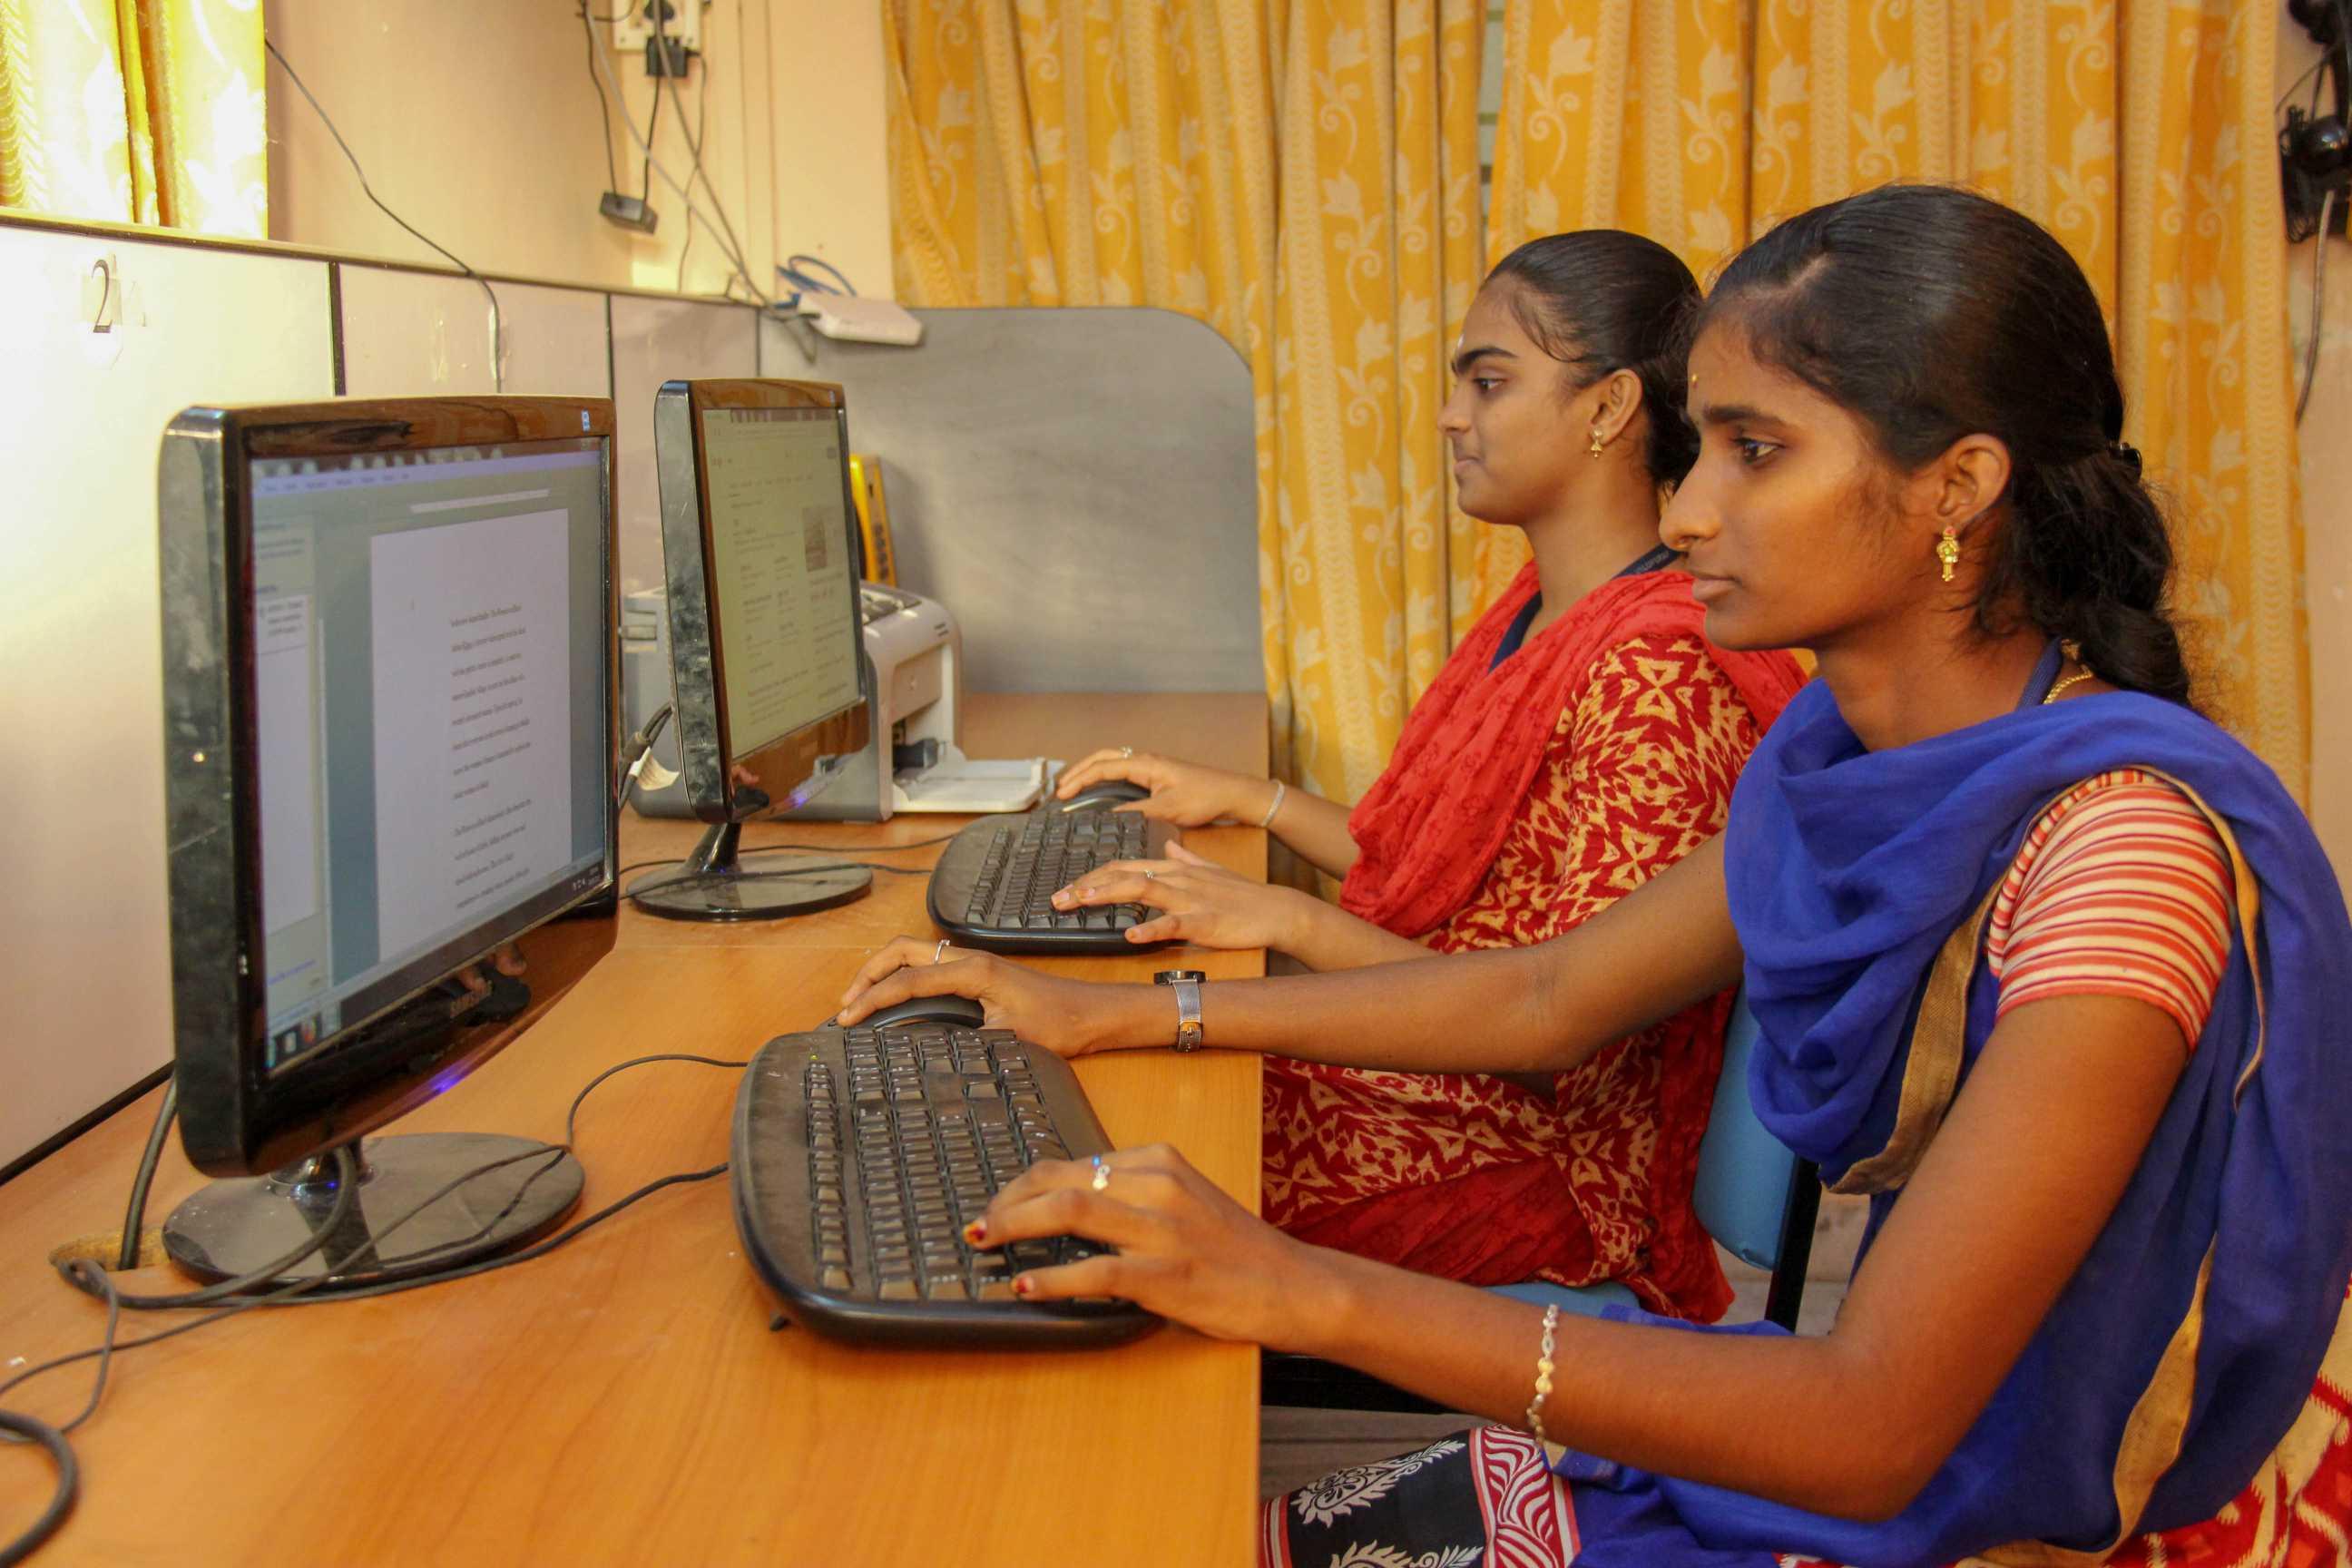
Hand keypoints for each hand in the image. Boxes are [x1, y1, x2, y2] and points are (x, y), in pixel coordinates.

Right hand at [835, 937, 1133, 1056]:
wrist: (1092, 1014)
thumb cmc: (1059, 1025)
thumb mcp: (1008, 1039)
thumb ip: (964, 1038)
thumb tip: (924, 1044)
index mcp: (972, 971)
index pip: (907, 980)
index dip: (871, 998)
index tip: (847, 1017)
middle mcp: (969, 958)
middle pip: (902, 950)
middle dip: (868, 972)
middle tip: (846, 1002)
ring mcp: (974, 962)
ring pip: (914, 953)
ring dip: (884, 971)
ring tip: (861, 998)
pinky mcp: (980, 972)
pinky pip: (930, 964)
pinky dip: (904, 975)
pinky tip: (897, 997)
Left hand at [966, 1144, 1346, 1350]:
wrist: (1291, 1285)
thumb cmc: (1231, 1249)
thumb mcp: (1179, 1200)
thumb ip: (1127, 1194)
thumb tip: (1057, 1203)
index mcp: (1157, 1160)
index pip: (1068, 1162)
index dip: (1019, 1184)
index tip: (993, 1205)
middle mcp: (1157, 1183)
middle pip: (1058, 1180)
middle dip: (1005, 1202)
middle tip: (975, 1227)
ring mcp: (1163, 1228)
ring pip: (1070, 1213)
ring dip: (1014, 1227)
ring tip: (982, 1244)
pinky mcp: (1168, 1275)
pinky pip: (1096, 1271)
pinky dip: (1053, 1277)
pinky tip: (1026, 1285)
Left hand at [1052, 841, 1317, 951]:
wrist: (1276, 910)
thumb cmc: (1243, 895)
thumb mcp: (1211, 870)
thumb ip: (1187, 858)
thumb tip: (1170, 847)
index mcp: (1174, 868)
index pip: (1124, 866)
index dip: (1092, 876)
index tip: (1067, 888)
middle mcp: (1177, 878)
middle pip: (1124, 875)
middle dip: (1087, 886)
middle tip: (1058, 899)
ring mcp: (1190, 899)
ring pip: (1142, 891)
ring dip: (1108, 895)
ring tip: (1081, 902)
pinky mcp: (1204, 921)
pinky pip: (1173, 924)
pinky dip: (1151, 929)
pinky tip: (1131, 937)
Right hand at [1053, 748, 1274, 828]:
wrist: (1232, 793)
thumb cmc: (1204, 797)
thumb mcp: (1166, 810)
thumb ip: (1136, 814)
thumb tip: (1108, 820)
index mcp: (1145, 764)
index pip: (1103, 766)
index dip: (1079, 780)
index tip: (1062, 795)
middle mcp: (1146, 761)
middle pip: (1103, 758)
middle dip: (1079, 771)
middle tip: (1061, 790)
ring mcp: (1152, 767)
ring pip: (1113, 763)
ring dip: (1092, 773)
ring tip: (1074, 789)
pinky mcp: (1158, 776)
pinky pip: (1124, 771)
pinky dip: (1107, 778)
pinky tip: (1102, 793)